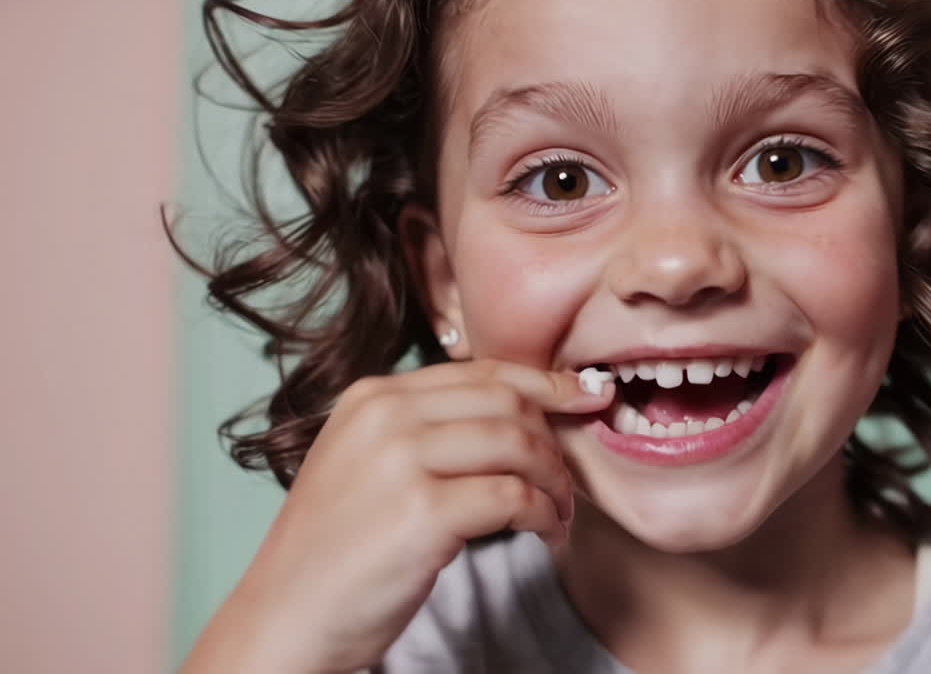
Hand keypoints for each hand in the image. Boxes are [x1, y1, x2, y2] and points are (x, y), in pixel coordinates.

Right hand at [179, 359, 613, 673]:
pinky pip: (513, 496)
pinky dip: (544, 514)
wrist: (285, 617)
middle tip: (569, 476)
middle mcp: (384, 416)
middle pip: (506, 402)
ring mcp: (400, 460)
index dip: (544, 383)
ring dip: (554, 480)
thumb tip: (516, 416)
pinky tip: (546, 531)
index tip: (587, 396)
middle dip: (553, 436)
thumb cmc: (334, 550)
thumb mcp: (365, 463)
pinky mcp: (421, 512)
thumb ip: (422, 430)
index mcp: (371, 396)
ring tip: (560, 510)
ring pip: (517, 445)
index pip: (481, 371)